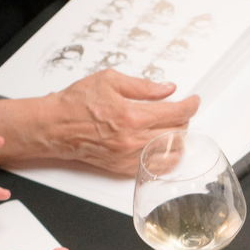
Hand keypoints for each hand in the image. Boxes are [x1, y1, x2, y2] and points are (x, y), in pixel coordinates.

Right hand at [0, 71, 199, 175]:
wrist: (56, 127)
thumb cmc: (77, 103)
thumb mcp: (109, 81)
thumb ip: (143, 86)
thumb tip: (168, 89)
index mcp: (132, 116)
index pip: (175, 112)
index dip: (190, 105)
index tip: (194, 100)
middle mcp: (134, 139)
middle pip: (177, 133)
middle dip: (184, 120)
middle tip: (181, 111)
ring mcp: (131, 157)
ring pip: (171, 153)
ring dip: (179, 139)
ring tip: (175, 128)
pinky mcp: (126, 169)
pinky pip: (157, 167)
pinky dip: (168, 156)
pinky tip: (166, 146)